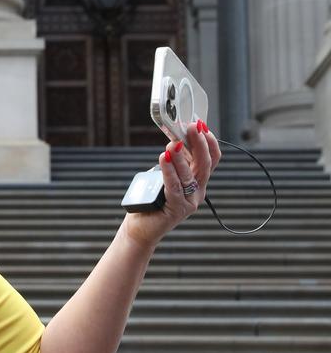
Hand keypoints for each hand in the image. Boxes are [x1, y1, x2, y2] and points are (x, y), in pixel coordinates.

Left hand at [122, 119, 222, 248]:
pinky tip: (163, 158)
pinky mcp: (177, 209)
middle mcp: (198, 191)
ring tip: (172, 142)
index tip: (201, 125)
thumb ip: (172, 160)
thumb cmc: (151, 199)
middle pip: (205, 164)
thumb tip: (175, 137)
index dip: (209, 141)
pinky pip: (174, 186)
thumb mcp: (164, 174)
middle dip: (199, 143)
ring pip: (190, 175)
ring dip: (181, 156)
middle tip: (192, 127)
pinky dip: (169, 171)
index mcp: (198, 181)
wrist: (141, 227)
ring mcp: (190, 201)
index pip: (212, 159)